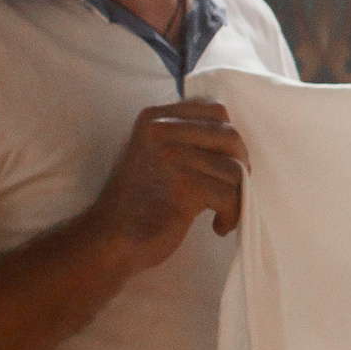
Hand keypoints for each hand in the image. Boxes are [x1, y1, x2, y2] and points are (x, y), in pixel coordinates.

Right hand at [77, 100, 249, 273]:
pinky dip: (231, 214)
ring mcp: (172, 156)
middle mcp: (162, 129)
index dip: (228, 138)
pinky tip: (218, 226)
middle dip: (240, 166)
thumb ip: (186, 138)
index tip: (225, 163)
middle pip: (230, 136)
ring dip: (237, 196)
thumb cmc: (140, 201)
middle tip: (231, 190)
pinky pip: (229, 194)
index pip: (215, 110)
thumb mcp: (157, 154)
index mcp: (155, 118)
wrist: (110, 239)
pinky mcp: (184, 185)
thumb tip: (236, 140)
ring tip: (223, 213)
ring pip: (234, 168)